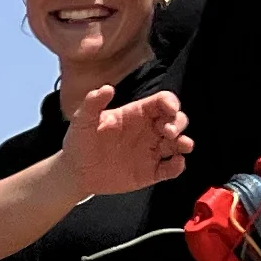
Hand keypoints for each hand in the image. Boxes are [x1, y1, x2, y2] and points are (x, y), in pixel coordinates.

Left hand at [63, 83, 191, 194]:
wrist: (75, 172)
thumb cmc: (80, 141)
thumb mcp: (82, 120)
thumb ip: (93, 103)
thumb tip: (107, 88)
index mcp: (136, 114)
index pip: (162, 102)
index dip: (170, 102)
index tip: (170, 109)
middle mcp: (148, 131)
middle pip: (176, 120)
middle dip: (178, 123)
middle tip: (168, 131)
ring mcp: (151, 151)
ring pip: (178, 144)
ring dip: (184, 143)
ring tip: (183, 145)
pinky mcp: (150, 172)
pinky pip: (170, 169)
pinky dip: (177, 166)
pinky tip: (175, 164)